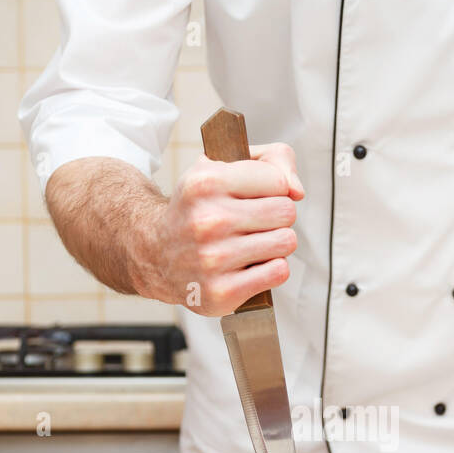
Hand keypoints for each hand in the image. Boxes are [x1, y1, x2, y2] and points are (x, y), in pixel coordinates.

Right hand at [130, 143, 304, 314]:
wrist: (156, 253)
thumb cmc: (198, 209)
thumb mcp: (223, 166)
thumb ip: (273, 160)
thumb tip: (297, 191)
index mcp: (205, 183)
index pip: (277, 180)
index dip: (273, 188)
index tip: (256, 195)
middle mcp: (207, 221)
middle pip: (286, 211)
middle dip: (277, 216)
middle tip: (254, 222)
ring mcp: (213, 259)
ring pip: (286, 242)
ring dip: (276, 243)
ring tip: (252, 243)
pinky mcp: (222, 292)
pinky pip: (279, 272)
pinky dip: (272, 269)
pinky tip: (251, 265)